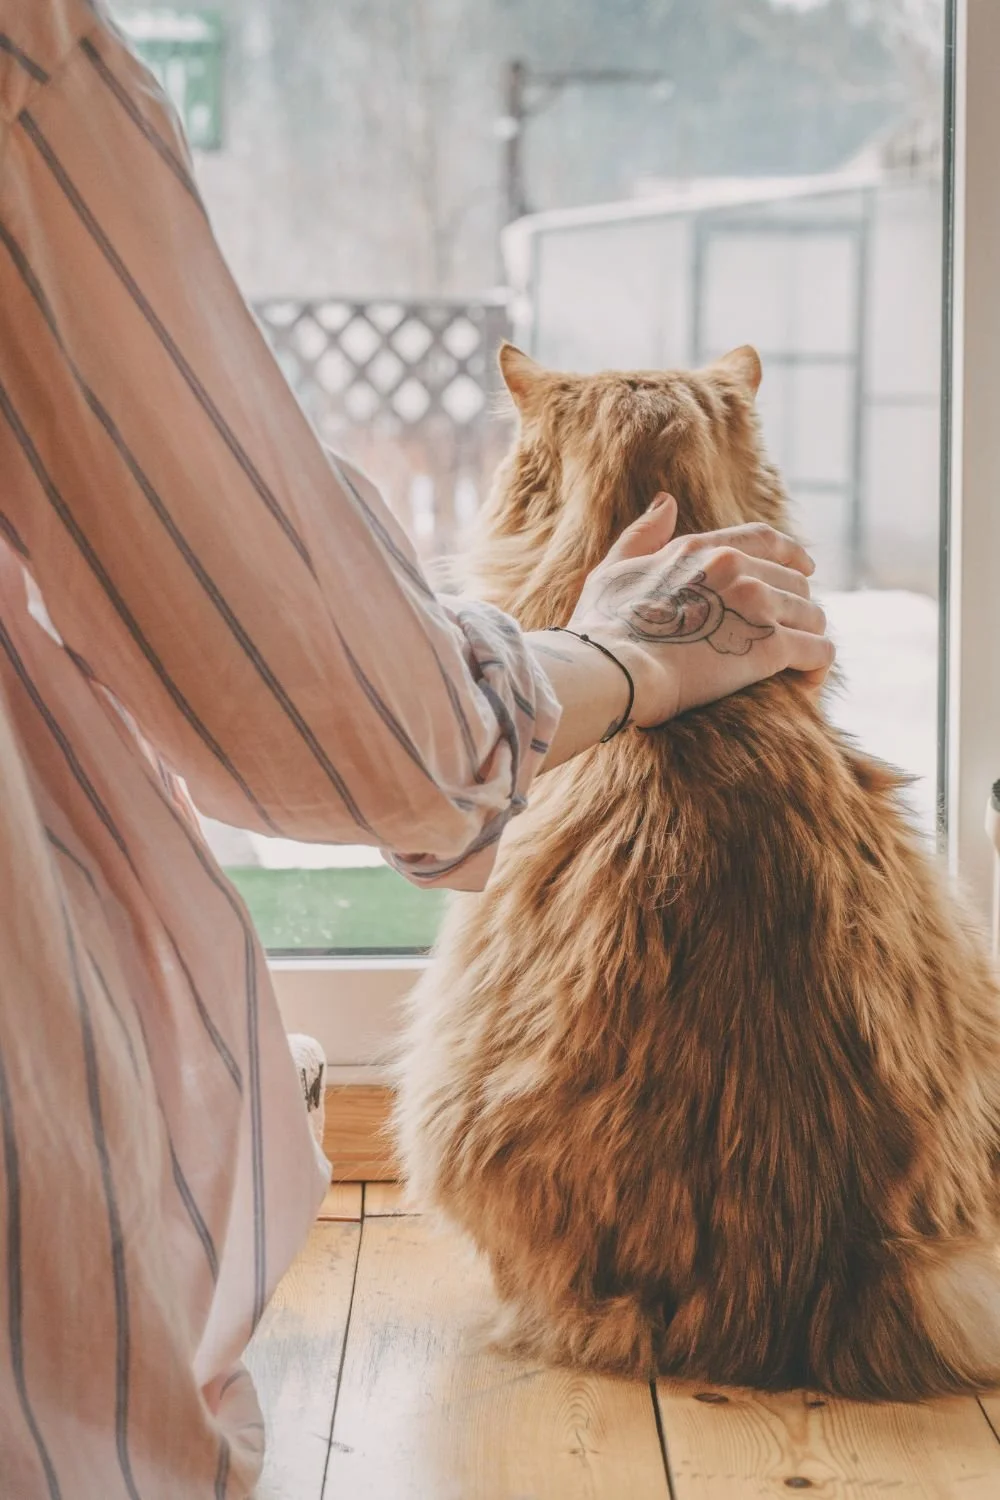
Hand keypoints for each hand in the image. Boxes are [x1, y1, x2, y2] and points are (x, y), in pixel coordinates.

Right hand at [569, 494, 834, 726]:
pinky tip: (807, 683)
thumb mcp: (613, 570)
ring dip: (809, 639)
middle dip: (798, 609)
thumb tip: (666, 502)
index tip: (806, 569)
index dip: (792, 554)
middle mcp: (736, 567)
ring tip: (799, 666)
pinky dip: (818, 668)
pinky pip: (818, 651)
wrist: (610, 668)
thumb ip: (641, 535)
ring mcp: (755, 605)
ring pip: (813, 616)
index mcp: (701, 548)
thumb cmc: (601, 628)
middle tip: (790, 636)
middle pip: (796, 583)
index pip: (765, 539)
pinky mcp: (769, 647)